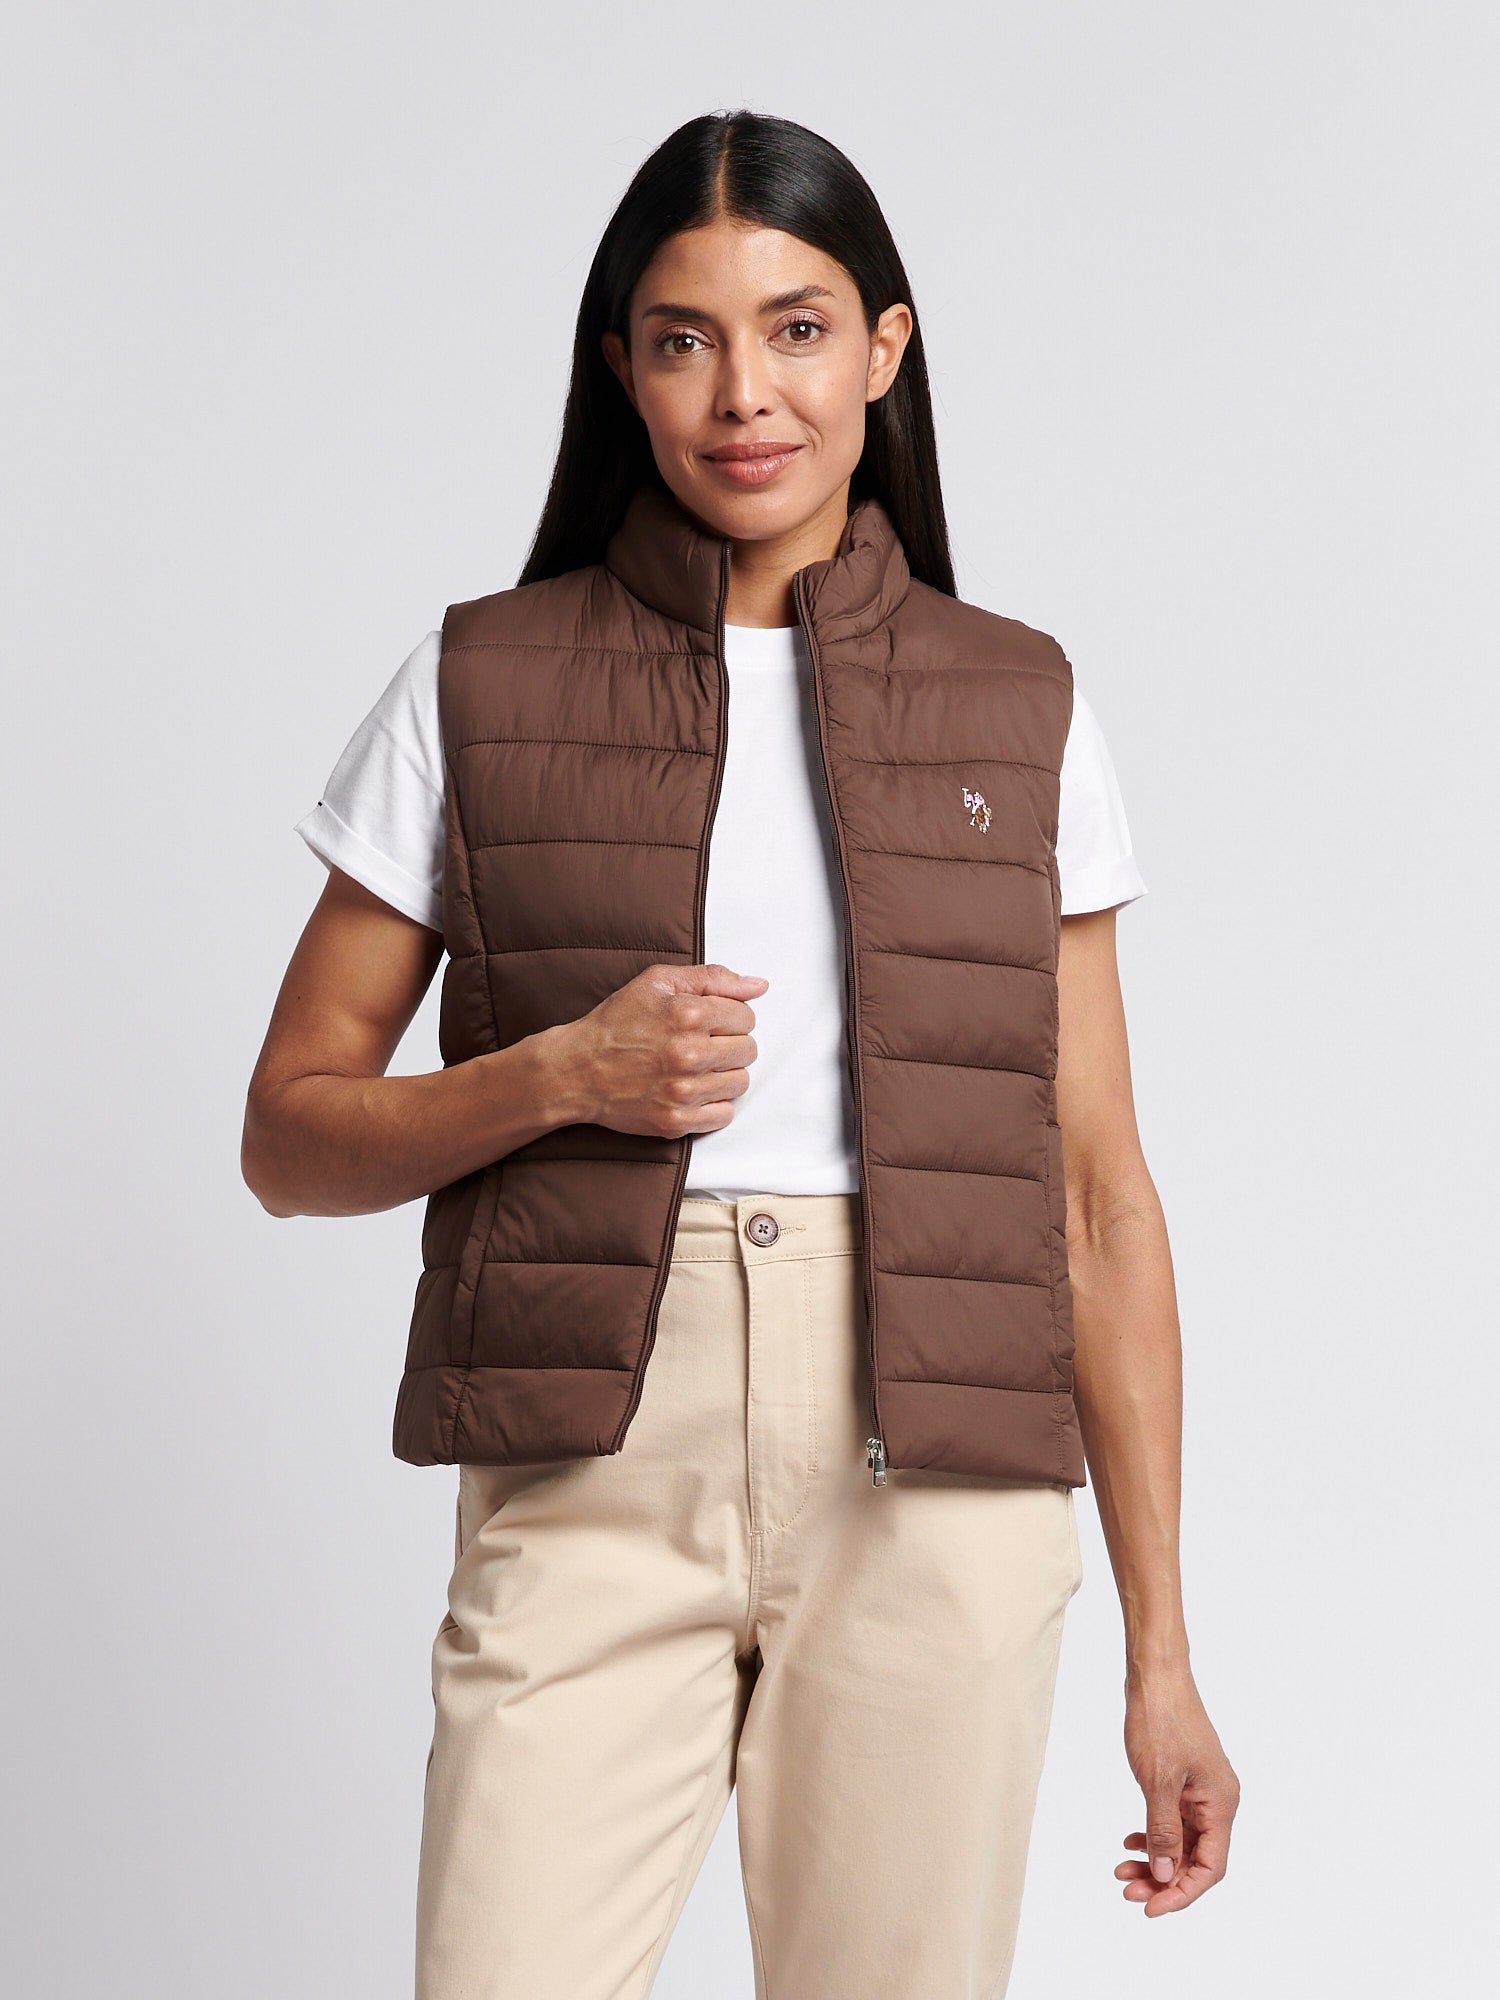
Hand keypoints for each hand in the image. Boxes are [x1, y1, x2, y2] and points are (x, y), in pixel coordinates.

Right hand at [560, 962, 767, 1138]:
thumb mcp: (657, 982)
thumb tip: (758, 986)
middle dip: (729, 1044)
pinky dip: (714, 1104)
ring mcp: (683, 1091)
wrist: (576, 1070)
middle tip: (701, 1045)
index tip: (708, 1023)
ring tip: (696, 1068)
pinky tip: (693, 1091)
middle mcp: (689, 1054)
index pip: (746, 1017)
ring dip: (724, 1074)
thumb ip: (712, 978)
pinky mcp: (676, 1120)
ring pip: (740, 1083)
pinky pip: (724, 1115)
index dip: (729, 1017)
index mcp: (688, 1014)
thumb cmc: (615, 1023)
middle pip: (748, 1050)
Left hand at [1116, 1661, 1238, 1915]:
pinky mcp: (1184, 1778)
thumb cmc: (1160, 1719)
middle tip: (1126, 1889)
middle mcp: (1217, 1800)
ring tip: (1121, 1869)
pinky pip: (1173, 1820)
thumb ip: (1163, 1831)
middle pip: (1196, 1858)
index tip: (1150, 1907)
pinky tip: (1130, 1840)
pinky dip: (1153, 1834)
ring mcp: (1200, 1789)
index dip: (1182, 1893)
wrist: (1155, 1673)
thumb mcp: (1157, 1780)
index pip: (1210, 1867)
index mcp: (1221, 1803)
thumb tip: (1166, 1875)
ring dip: (1155, 1859)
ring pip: (1181, 1841)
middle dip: (1162, 1879)